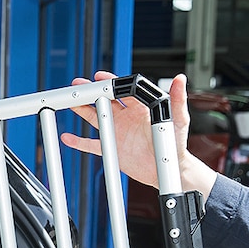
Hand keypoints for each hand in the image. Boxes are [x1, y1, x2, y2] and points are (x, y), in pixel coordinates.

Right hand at [60, 71, 216, 196]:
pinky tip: (68, 138)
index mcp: (141, 108)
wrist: (169, 169)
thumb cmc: (176, 144)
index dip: (110, 83)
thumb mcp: (179, 119)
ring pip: (96, 118)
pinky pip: (92, 144)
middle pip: (105, 101)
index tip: (99, 78)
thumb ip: (177, 99)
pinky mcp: (112, 149)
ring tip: (69, 102)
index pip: (123, 91)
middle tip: (78, 86)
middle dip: (91, 92)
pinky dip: (79, 142)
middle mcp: (127, 118)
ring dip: (82, 110)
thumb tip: (180, 78)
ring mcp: (118, 132)